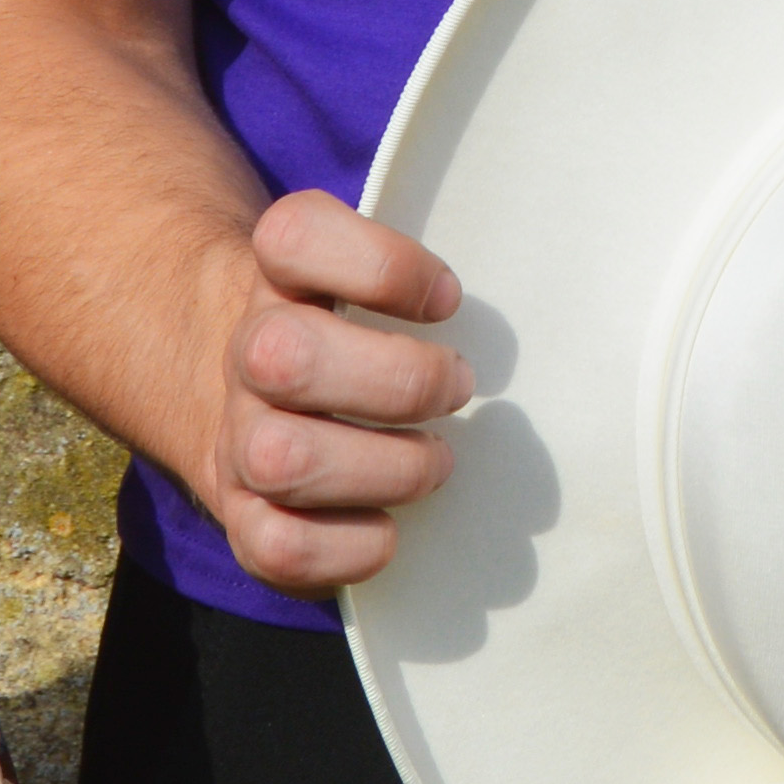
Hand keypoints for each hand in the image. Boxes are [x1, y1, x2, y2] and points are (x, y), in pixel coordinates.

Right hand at [210, 189, 473, 595]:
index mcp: (284, 279)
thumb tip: (545, 307)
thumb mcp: (379, 287)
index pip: (294, 236)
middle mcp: (249, 354)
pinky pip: (280, 546)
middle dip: (398, 380)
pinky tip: (391, 529)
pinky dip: (352, 547)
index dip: (380, 264)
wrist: (255, 405)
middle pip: (284, 355)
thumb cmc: (359, 339)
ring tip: (439, 461)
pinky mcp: (243, 520)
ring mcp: (238, 440)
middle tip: (460, 387)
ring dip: (386, 467)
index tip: (449, 299)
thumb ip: (431, 281)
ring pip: (280, 456)